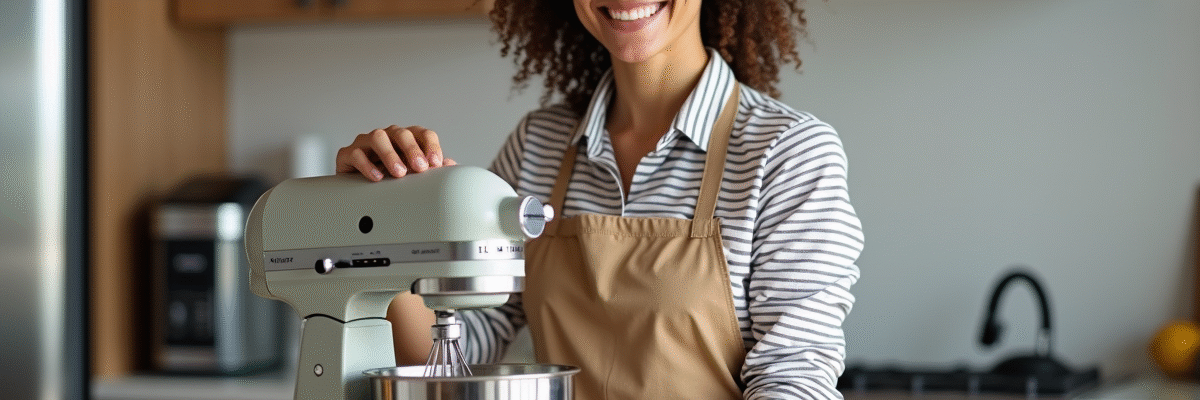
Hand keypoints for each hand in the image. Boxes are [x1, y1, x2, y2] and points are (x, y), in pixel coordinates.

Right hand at [335, 125, 456, 180]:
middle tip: (420, 168)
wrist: (357, 187)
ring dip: (390, 154)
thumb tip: (450, 165)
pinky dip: (367, 165)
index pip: (423, 134)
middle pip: (402, 133)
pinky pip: (356, 153)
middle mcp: (387, 136)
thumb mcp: (412, 174)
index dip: (431, 146)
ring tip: (399, 173)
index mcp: (406, 139)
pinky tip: (377, 177)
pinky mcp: (348, 154)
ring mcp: (366, 143)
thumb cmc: (388, 177)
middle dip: (412, 150)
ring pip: (378, 137)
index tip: (436, 163)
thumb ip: (431, 169)